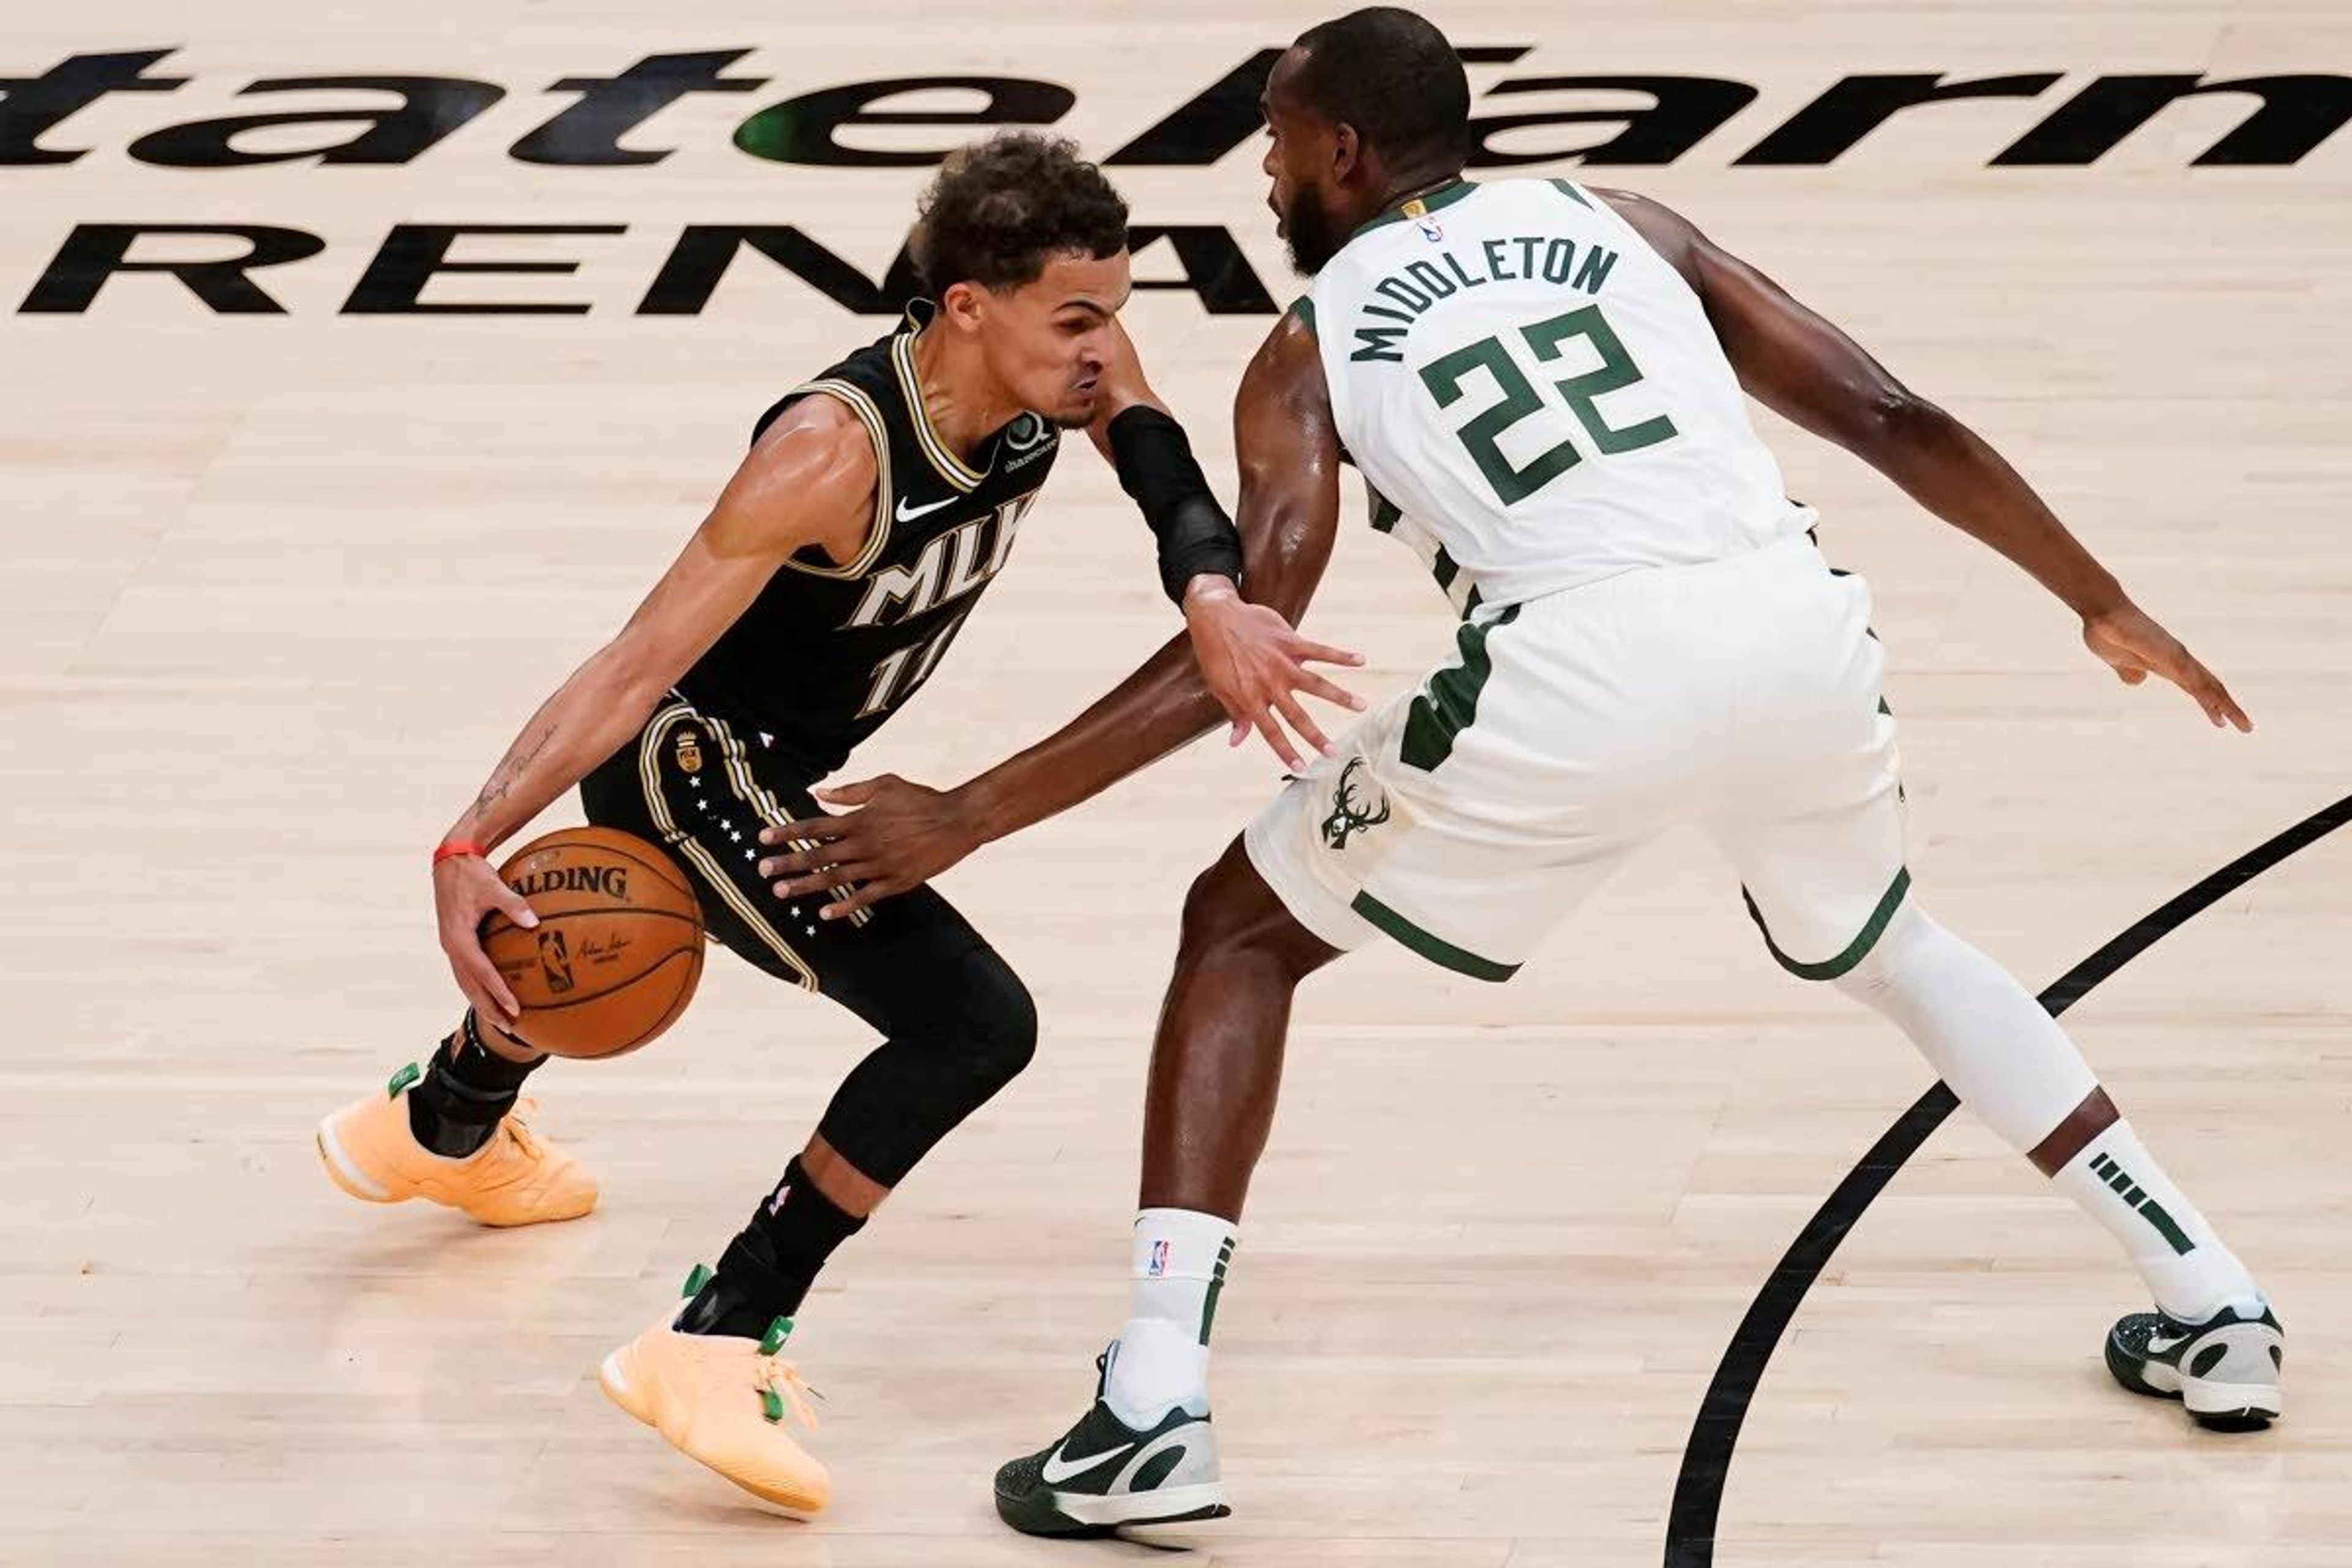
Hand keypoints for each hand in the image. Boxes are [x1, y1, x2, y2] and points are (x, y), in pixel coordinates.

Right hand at [433, 852, 538, 1023]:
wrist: (449, 862)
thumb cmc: (472, 873)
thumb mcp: (493, 886)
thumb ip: (513, 904)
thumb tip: (534, 922)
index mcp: (458, 937)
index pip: (480, 972)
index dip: (497, 991)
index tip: (514, 1007)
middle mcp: (451, 946)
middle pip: (469, 986)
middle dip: (488, 1008)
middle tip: (509, 1027)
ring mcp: (451, 945)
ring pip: (465, 982)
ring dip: (482, 1002)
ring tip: (501, 1020)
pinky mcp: (454, 942)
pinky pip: (466, 971)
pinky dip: (478, 987)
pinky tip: (492, 994)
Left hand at [757, 774, 982, 917]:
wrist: (958, 821)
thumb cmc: (921, 798)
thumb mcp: (885, 784)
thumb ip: (851, 791)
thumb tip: (820, 792)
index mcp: (860, 819)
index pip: (814, 826)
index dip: (787, 832)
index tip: (763, 838)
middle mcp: (865, 844)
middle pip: (818, 855)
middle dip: (788, 863)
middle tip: (763, 871)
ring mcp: (880, 866)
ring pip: (835, 878)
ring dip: (806, 886)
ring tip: (781, 892)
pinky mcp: (896, 882)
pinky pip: (865, 897)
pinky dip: (845, 906)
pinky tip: (825, 913)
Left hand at [1181, 575, 1365, 769]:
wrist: (1215, 616)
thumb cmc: (1216, 654)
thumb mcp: (1219, 688)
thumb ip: (1235, 715)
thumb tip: (1236, 742)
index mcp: (1250, 698)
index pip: (1270, 731)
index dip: (1285, 751)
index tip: (1302, 768)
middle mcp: (1269, 683)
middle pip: (1297, 715)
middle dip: (1316, 736)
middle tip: (1334, 752)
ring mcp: (1281, 662)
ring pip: (1316, 684)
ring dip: (1340, 696)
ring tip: (1361, 707)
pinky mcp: (1290, 642)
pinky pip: (1319, 650)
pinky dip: (1340, 655)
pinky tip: (1360, 660)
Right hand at [2082, 603, 2250, 730]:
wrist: (2102, 613)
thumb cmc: (2108, 631)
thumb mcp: (2118, 661)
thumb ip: (2128, 670)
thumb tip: (2138, 680)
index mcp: (2167, 664)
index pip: (2196, 688)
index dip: (2210, 704)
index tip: (2221, 722)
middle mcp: (2178, 659)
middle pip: (2210, 687)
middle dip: (2228, 708)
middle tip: (2247, 728)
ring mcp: (2175, 656)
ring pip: (2207, 685)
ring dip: (2225, 705)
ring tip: (2242, 723)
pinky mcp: (2169, 654)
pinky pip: (2192, 677)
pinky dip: (2207, 693)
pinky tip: (2217, 705)